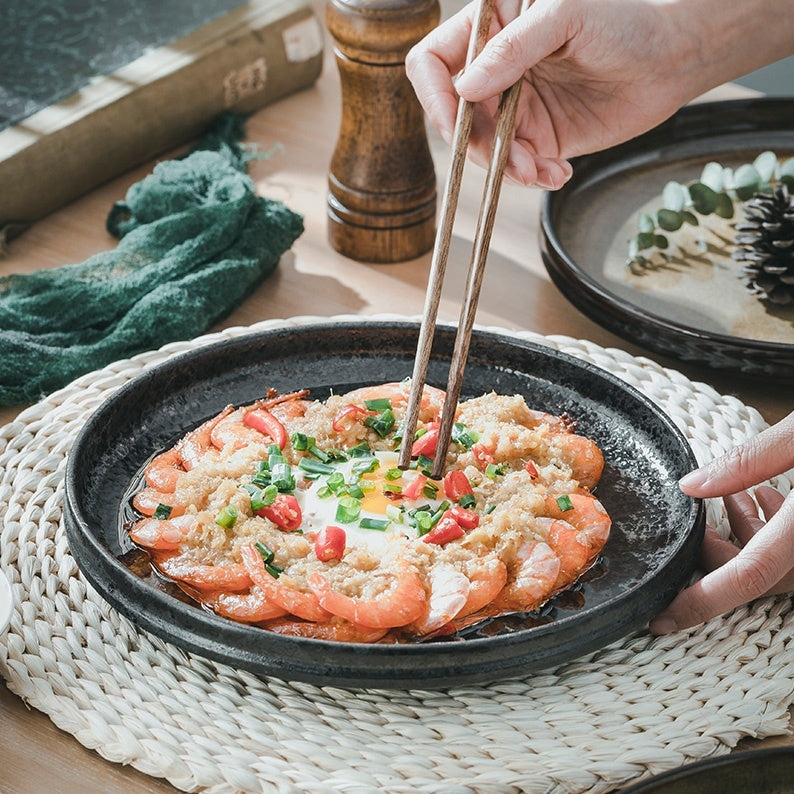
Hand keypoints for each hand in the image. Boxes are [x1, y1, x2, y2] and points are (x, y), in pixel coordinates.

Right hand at [406, 0, 793, 187]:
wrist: (672, 60)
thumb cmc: (626, 20)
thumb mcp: (566, 16)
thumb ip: (514, 48)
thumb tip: (464, 87)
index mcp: (493, 28)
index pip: (434, 62)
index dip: (436, 95)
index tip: (457, 121)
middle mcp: (496, 70)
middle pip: (454, 116)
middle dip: (477, 143)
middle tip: (510, 155)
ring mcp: (514, 107)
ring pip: (481, 149)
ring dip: (504, 167)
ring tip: (539, 170)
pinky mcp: (537, 138)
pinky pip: (514, 167)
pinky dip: (529, 177)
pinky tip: (556, 174)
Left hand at [649, 411, 793, 633]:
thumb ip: (749, 460)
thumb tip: (690, 486)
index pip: (749, 577)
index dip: (701, 602)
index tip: (661, 619)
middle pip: (762, 573)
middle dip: (722, 551)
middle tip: (701, 520)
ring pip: (784, 567)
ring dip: (750, 537)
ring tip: (745, 496)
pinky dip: (775, 532)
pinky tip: (769, 497)